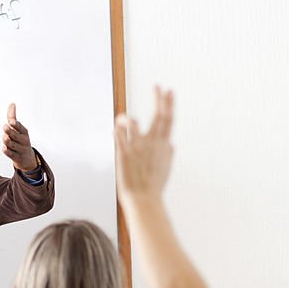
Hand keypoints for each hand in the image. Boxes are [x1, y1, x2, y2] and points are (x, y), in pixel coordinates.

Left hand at [3, 103, 39, 171]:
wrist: (28, 159)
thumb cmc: (20, 140)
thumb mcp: (18, 129)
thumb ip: (13, 117)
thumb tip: (12, 104)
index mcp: (24, 132)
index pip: (20, 127)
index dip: (15, 125)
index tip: (11, 122)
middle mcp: (24, 140)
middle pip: (14, 135)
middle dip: (9, 131)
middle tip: (5, 127)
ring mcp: (21, 150)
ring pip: (11, 144)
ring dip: (6, 140)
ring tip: (4, 138)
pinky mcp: (17, 158)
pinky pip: (10, 154)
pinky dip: (6, 150)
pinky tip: (4, 148)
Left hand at [114, 86, 174, 202]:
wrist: (144, 201)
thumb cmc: (154, 186)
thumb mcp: (165, 168)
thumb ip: (167, 153)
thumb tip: (172, 144)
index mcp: (163, 146)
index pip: (168, 120)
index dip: (168, 104)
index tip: (168, 90)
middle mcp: (152, 144)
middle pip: (158, 118)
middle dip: (159, 100)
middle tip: (158, 86)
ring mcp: (138, 149)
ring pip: (134, 124)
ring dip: (129, 119)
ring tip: (125, 118)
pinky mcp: (124, 155)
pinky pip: (120, 136)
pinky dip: (118, 130)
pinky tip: (116, 127)